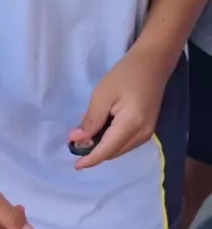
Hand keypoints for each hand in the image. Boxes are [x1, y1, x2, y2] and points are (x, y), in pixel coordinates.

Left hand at [68, 44, 171, 168]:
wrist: (153, 62)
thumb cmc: (125, 74)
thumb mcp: (102, 95)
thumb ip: (90, 121)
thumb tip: (77, 140)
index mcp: (130, 126)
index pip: (106, 151)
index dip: (90, 160)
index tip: (75, 165)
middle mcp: (142, 135)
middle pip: (113, 153)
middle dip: (94, 152)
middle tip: (75, 140)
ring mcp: (147, 133)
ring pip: (119, 150)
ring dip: (102, 147)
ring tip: (86, 133)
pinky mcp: (148, 129)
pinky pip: (126, 143)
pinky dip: (112, 141)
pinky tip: (101, 129)